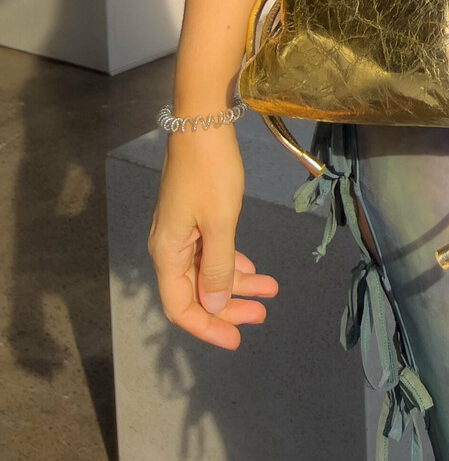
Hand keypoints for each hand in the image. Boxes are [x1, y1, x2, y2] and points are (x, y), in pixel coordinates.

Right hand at [148, 126, 277, 349]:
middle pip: (196, 293)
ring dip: (236, 284)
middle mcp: (169, 247)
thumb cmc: (211, 172)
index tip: (237, 339)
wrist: (203, 122)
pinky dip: (232, 262)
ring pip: (207, 271)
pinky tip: (252, 267)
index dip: (207, 327)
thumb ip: (217, 268)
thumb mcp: (220, 222)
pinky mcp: (195, 216)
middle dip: (229, 307)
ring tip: (269, 292)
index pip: (181, 307)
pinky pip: (212, 251)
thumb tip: (210, 307)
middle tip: (262, 315)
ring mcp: (182, 231)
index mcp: (167, 254)